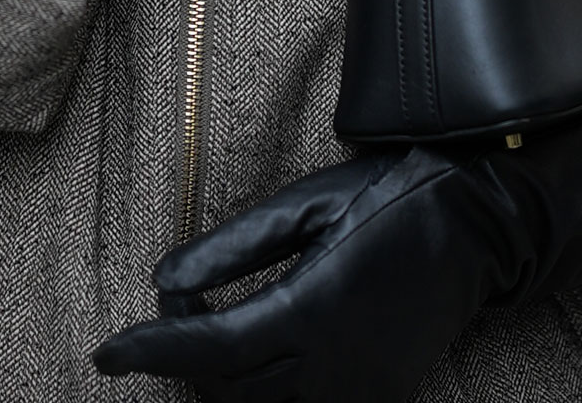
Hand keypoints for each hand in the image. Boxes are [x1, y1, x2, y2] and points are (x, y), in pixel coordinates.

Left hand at [92, 149, 487, 402]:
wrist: (475, 225)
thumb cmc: (386, 198)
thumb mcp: (304, 205)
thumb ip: (232, 248)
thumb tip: (163, 281)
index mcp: (311, 308)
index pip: (212, 348)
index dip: (153, 352)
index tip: (106, 352)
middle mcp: (332, 366)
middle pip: (229, 388)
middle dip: (182, 360)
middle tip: (167, 314)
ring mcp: (358, 391)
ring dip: (222, 380)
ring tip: (205, 331)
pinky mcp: (377, 398)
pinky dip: (265, 391)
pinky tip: (254, 353)